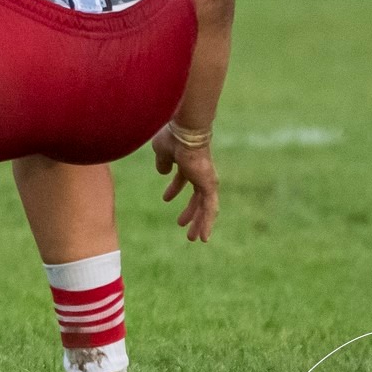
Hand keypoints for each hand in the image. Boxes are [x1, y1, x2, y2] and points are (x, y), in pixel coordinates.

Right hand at [151, 123, 218, 242]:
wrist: (186, 132)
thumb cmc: (172, 136)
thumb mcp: (161, 151)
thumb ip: (162, 162)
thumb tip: (162, 171)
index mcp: (188, 162)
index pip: (183, 179)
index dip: (174, 189)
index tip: (165, 199)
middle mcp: (200, 172)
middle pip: (196, 197)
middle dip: (189, 211)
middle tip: (182, 224)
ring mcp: (207, 180)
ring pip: (204, 207)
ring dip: (198, 223)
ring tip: (193, 238)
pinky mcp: (210, 186)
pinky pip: (210, 209)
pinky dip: (207, 223)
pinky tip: (203, 237)